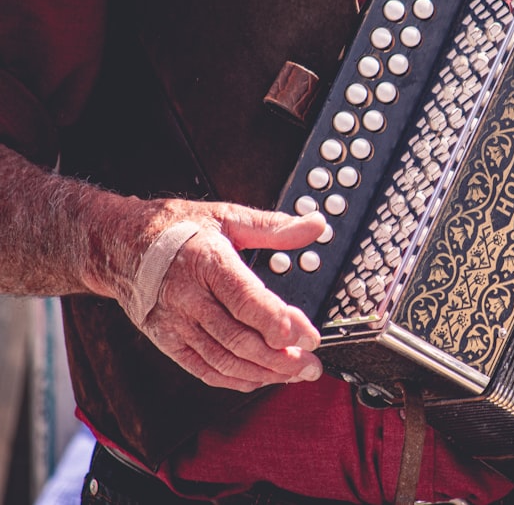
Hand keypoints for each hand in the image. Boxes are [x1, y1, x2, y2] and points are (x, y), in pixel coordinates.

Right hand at [137, 203, 327, 391]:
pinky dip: (236, 379)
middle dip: (282, 358)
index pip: (247, 303)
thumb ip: (273, 226)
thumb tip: (313, 225)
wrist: (118, 246)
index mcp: (206, 262)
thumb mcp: (226, 216)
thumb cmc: (174, 229)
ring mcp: (176, 324)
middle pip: (240, 339)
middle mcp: (189, 298)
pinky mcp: (167, 341)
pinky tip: (261, 378)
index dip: (281, 324)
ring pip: (225, 360)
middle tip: (312, 362)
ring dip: (264, 373)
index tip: (310, 335)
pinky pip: (204, 369)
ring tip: (295, 374)